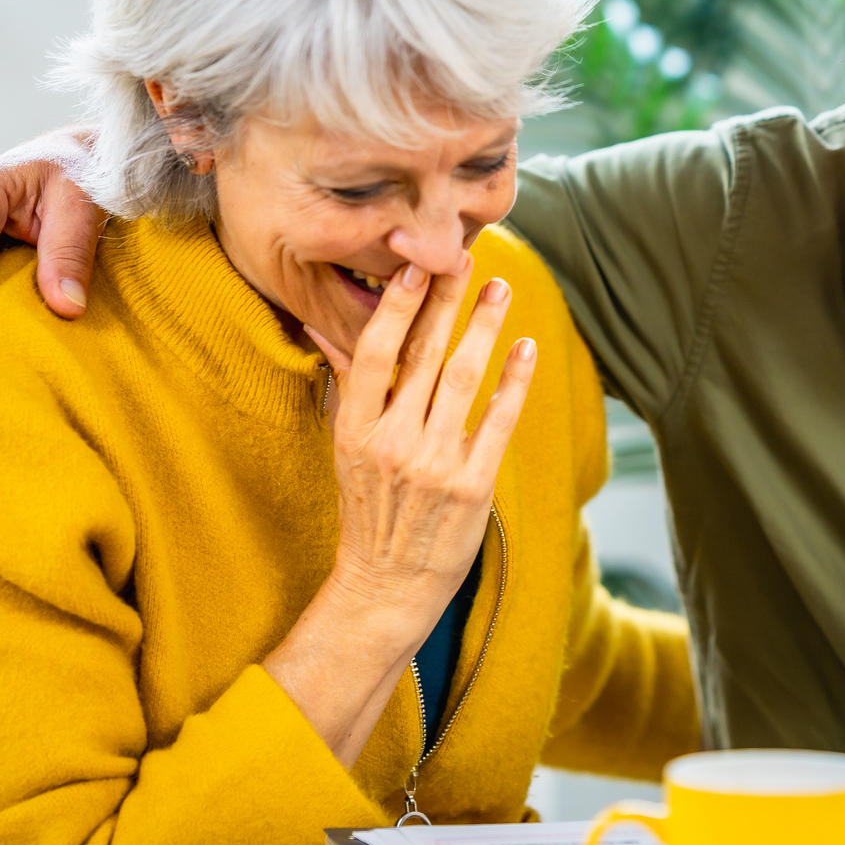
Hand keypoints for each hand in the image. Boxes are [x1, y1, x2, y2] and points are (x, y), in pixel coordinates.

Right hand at [308, 255, 536, 612]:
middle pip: (425, 356)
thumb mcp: (345, 447)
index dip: (396, 307)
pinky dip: (514, 380)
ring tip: (500, 289)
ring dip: (485, 327)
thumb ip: (346, 384)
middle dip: (447, 302)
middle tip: (466, 258)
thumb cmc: (368, 509)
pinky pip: (499, 421)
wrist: (387, 586)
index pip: (375, 354)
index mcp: (356, 431)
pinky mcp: (474, 485)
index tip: (415, 267)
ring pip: (464, 379)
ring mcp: (436, 465)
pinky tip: (525, 346)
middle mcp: (394, 443)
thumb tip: (319, 324)